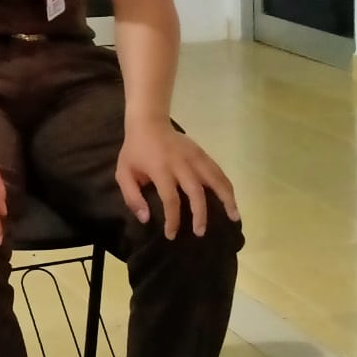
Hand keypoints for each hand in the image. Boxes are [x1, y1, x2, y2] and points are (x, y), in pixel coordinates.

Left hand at [115, 121, 239, 238]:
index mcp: (160, 169)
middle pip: (196, 191)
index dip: (173, 219)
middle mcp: (180, 163)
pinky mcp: (202, 152)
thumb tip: (146, 219)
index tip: (172, 234)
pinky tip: (232, 199)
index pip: (170, 199)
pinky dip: (227, 185)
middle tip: (200, 232)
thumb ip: (132, 197)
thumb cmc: (135, 150)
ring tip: (234, 217)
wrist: (148, 122)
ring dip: (226, 198)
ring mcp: (194, 156)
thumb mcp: (123, 172)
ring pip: (215, 178)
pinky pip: (218, 170)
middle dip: (200, 214)